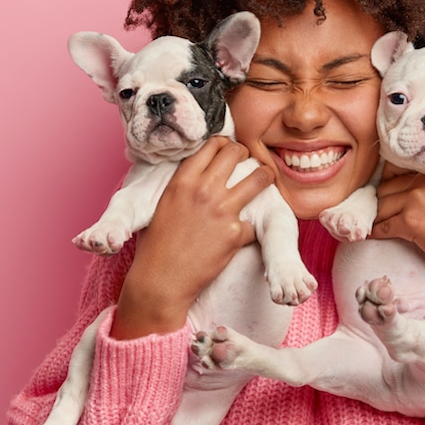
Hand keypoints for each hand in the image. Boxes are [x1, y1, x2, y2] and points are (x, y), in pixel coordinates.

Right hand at [112, 138, 274, 338]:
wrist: (162, 279)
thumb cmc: (158, 244)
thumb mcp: (164, 204)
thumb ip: (185, 185)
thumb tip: (203, 173)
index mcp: (183, 180)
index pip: (212, 145)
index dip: (225, 144)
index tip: (230, 151)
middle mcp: (203, 189)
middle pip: (236, 154)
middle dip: (246, 154)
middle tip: (250, 162)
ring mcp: (222, 210)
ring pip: (258, 179)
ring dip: (265, 177)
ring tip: (266, 178)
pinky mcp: (235, 233)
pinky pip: (253, 222)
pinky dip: (249, 228)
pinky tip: (241, 234)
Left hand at [370, 164, 424, 300]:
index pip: (402, 168)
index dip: (390, 180)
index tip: (386, 190)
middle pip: (387, 186)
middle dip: (382, 200)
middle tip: (377, 211)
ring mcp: (418, 199)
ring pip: (382, 205)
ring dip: (376, 216)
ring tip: (373, 223)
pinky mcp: (411, 221)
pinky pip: (383, 225)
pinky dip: (375, 232)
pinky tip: (371, 235)